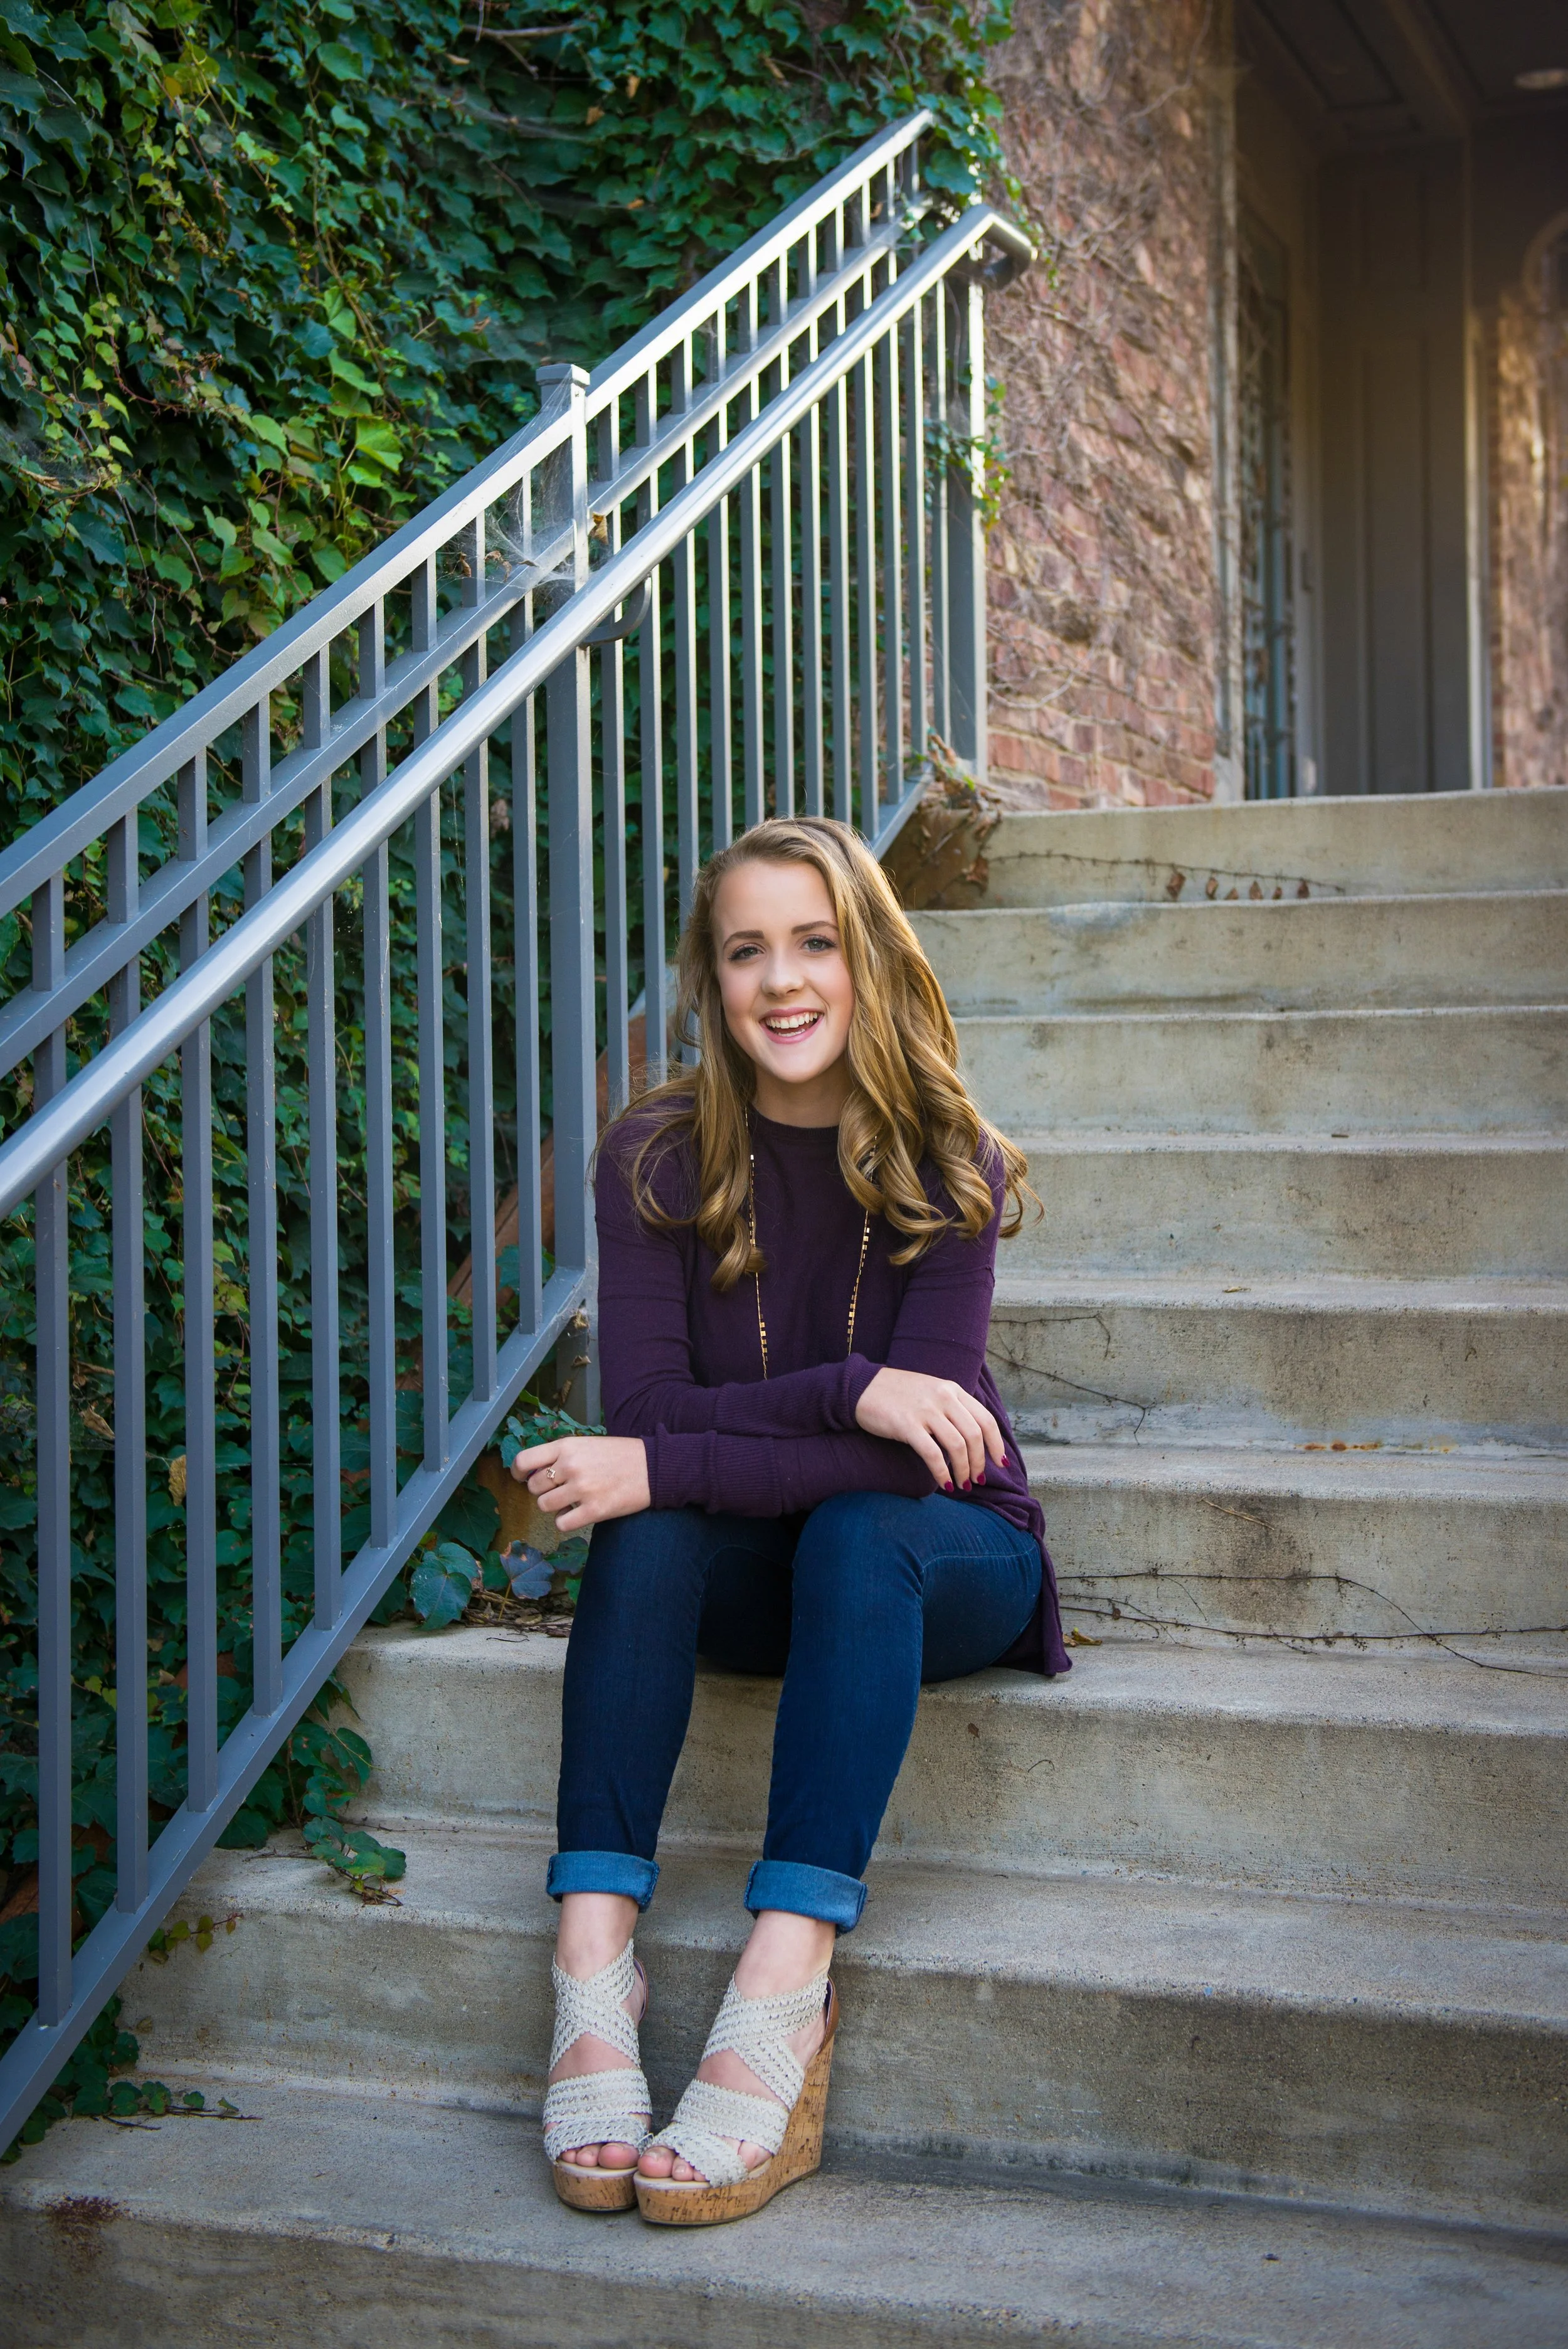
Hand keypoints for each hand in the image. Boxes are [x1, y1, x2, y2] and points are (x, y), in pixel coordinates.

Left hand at [510, 1435, 650, 1530]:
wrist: (654, 1467)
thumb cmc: (620, 1455)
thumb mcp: (587, 1444)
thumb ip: (561, 1455)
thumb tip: (534, 1474)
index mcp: (567, 1446)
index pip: (524, 1460)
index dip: (517, 1472)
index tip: (521, 1478)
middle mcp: (570, 1466)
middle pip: (533, 1488)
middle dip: (543, 1492)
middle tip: (560, 1490)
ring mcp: (581, 1489)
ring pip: (545, 1506)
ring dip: (555, 1507)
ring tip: (571, 1501)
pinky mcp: (594, 1510)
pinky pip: (562, 1524)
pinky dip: (566, 1521)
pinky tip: (577, 1513)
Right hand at [854, 1366, 1004, 1491]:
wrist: (862, 1387)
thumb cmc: (897, 1394)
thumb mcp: (931, 1391)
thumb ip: (952, 1407)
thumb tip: (972, 1437)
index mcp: (952, 1390)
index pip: (985, 1419)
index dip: (996, 1444)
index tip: (1000, 1463)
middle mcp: (943, 1397)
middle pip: (975, 1435)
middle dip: (979, 1462)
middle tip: (977, 1479)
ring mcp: (926, 1411)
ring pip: (958, 1446)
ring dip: (964, 1470)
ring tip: (962, 1484)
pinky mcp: (907, 1425)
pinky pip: (933, 1454)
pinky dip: (942, 1473)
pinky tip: (945, 1484)